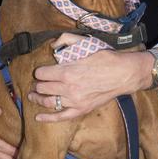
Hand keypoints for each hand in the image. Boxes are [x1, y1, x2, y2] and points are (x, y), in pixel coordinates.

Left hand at [27, 38, 154, 121]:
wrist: (124, 74)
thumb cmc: (105, 58)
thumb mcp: (85, 43)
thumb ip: (66, 40)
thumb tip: (52, 44)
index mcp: (67, 72)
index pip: (41, 74)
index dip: (39, 72)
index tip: (41, 71)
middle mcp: (68, 88)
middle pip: (43, 88)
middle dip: (37, 85)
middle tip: (36, 83)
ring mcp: (74, 101)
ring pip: (48, 102)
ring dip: (38, 99)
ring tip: (33, 96)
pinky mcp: (81, 109)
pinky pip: (60, 116)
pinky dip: (47, 118)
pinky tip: (38, 117)